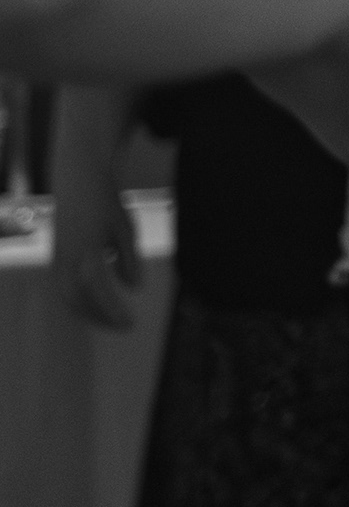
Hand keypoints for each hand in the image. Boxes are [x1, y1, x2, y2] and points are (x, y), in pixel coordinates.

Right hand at [53, 177, 142, 332]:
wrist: (76, 179)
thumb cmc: (105, 201)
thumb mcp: (125, 227)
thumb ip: (130, 258)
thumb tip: (135, 288)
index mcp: (85, 249)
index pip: (97, 289)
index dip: (112, 310)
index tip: (130, 323)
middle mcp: (66, 258)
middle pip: (78, 300)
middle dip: (100, 317)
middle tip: (125, 326)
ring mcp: (57, 258)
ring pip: (67, 296)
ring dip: (89, 312)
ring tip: (113, 320)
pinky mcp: (55, 257)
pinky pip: (64, 287)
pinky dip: (80, 300)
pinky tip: (99, 303)